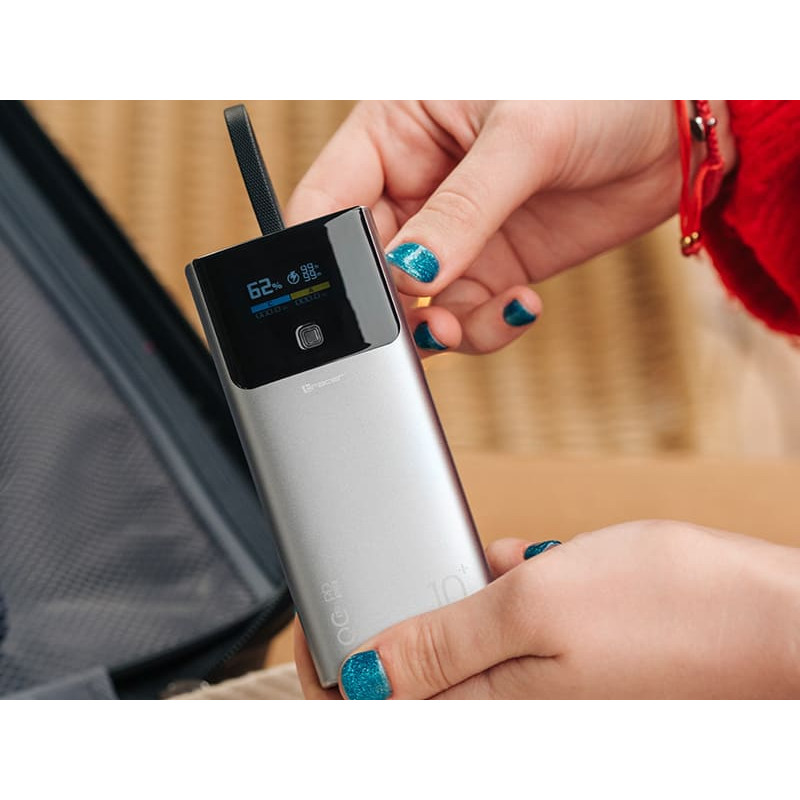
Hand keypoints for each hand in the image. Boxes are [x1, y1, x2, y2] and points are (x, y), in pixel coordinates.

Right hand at [285, 101, 735, 356]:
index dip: (321, 251)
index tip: (343, 295)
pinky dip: (485, 328)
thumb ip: (462, 210)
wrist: (673, 129)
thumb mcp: (522, 137)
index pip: (327, 199)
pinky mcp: (493, 267)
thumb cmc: (599, 88)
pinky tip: (519, 307)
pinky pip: (466, 315)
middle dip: (383, 301)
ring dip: (433, 327)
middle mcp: (416, 187)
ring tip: (462, 323)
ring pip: (413, 302)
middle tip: (413, 320)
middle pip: (364, 263)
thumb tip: (411, 274)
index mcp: (395, 132)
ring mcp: (454, 233)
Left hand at [294, 522, 799, 698]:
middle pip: (413, 688)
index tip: (312, 623)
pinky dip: (496, 599)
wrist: (786, 622)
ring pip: (460, 658)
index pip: (377, 713)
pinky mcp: (575, 667)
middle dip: (385, 632)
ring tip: (442, 566)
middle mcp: (515, 718)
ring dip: (445, 610)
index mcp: (491, 717)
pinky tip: (509, 560)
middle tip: (375, 577)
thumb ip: (444, 644)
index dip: (330, 672)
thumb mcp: (537, 609)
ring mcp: (547, 694)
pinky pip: (510, 639)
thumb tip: (365, 677)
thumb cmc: (676, 612)